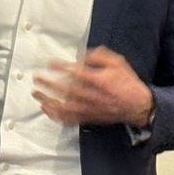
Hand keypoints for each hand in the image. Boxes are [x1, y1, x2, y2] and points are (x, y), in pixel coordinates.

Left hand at [32, 46, 153, 126]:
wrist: (137, 105)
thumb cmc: (127, 82)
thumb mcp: (117, 62)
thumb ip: (99, 56)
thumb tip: (81, 56)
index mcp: (97, 80)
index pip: (74, 72)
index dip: (60, 67)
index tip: (50, 63)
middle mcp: (90, 95)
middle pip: (64, 90)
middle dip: (48, 83)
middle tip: (36, 77)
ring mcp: (87, 109)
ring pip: (62, 107)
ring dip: (47, 100)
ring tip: (36, 94)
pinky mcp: (87, 118)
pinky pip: (68, 119)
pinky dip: (55, 115)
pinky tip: (46, 109)